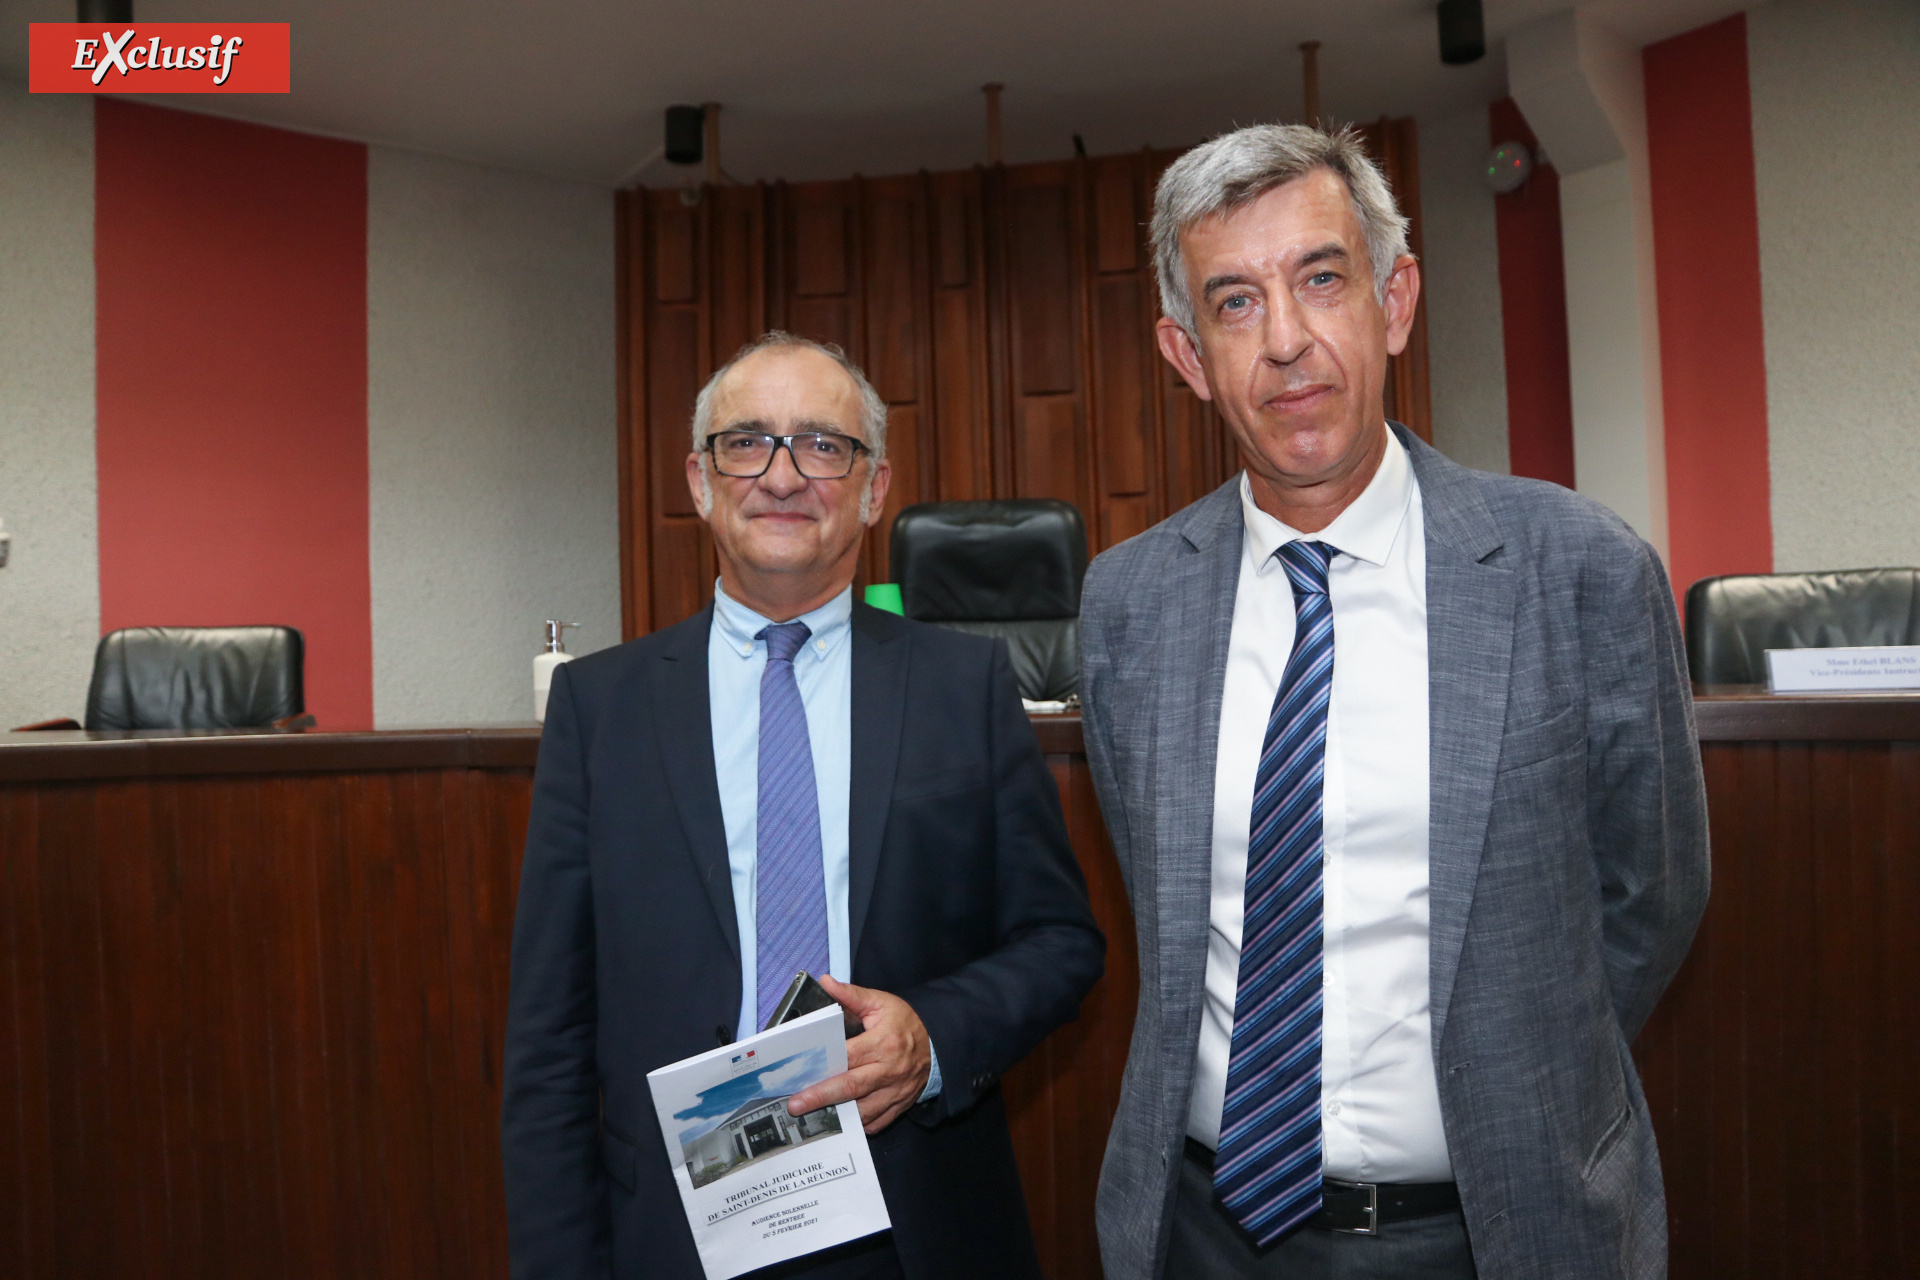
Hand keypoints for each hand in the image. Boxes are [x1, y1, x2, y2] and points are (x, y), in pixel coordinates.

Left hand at [784, 976, 931, 1133]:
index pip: (848, 1056)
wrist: (939, 1043)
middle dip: (821, 1097)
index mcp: (883, 1043)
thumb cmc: (905, 1023)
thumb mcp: (881, 1003)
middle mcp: (889, 1070)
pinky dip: (858, 1124)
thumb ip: (852, 995)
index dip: (823, 1065)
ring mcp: (896, 1091)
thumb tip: (826, 983)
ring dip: (837, 1115)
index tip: (800, 1073)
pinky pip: (876, 1122)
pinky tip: (840, 1121)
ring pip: (863, 1110)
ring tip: (812, 1116)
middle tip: (796, 1105)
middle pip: (851, 1087)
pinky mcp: (900, 1105)